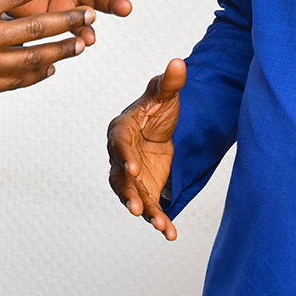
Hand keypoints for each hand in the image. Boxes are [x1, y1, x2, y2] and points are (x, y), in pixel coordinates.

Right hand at [107, 58, 184, 240]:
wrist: (164, 127)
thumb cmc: (157, 108)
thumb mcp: (165, 94)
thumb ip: (170, 82)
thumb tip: (178, 63)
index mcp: (121, 130)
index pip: (118, 143)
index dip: (123, 156)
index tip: (132, 167)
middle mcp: (121, 156)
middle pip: (119, 177)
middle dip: (128, 193)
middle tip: (136, 207)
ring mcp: (131, 176)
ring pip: (132, 196)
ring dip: (144, 211)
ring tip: (158, 224)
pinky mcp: (145, 189)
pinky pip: (150, 207)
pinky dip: (159, 220)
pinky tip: (170, 233)